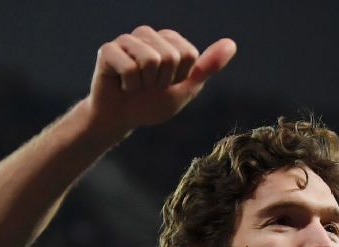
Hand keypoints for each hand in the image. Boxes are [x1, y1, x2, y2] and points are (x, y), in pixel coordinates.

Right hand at [86, 27, 235, 136]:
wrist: (121, 119)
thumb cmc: (152, 103)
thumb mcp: (186, 87)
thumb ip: (207, 67)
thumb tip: (231, 43)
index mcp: (168, 40)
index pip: (189, 54)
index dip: (180, 77)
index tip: (167, 84)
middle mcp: (147, 34)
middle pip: (171, 56)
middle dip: (162, 81)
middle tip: (149, 86)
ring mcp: (126, 40)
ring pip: (150, 60)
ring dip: (145, 84)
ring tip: (136, 85)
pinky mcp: (107, 50)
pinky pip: (129, 68)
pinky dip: (129, 86)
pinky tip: (122, 86)